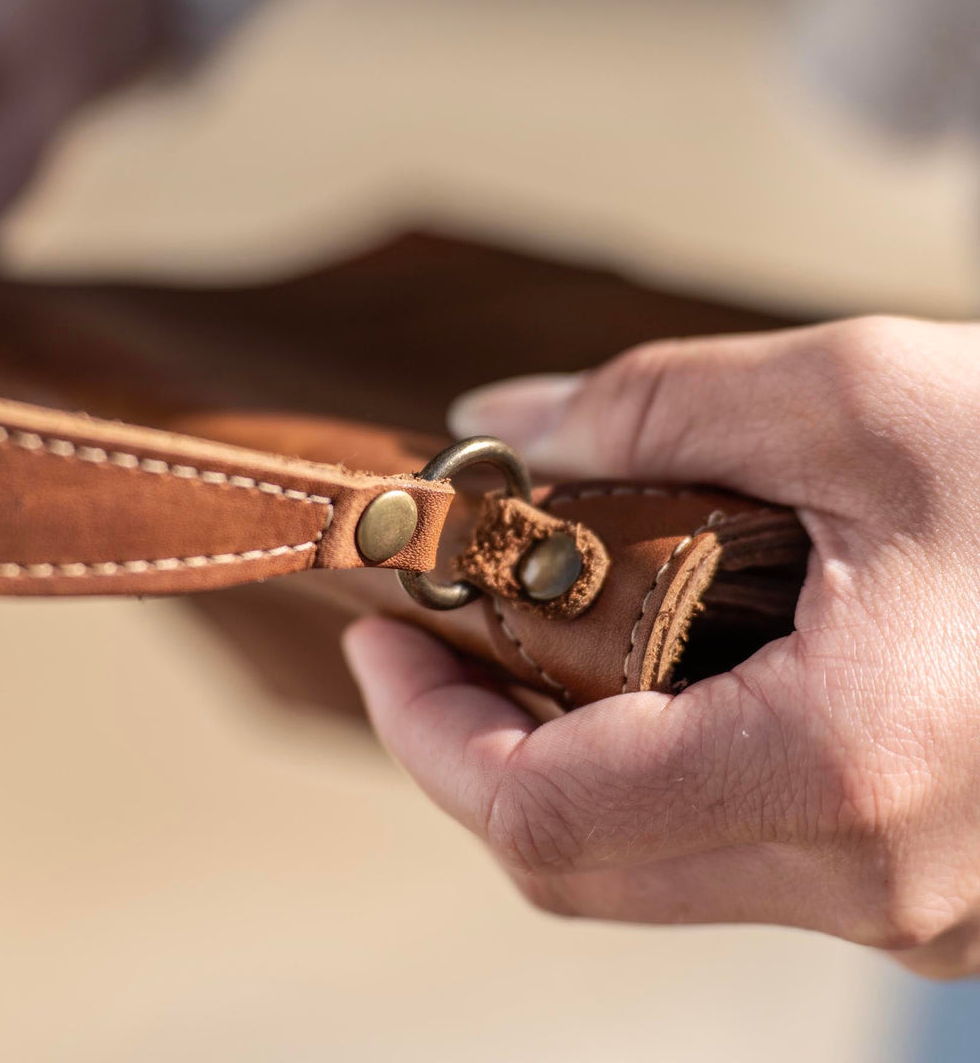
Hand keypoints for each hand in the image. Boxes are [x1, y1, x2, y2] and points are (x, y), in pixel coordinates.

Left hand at [345, 316, 979, 977]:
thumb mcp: (862, 396)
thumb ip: (655, 411)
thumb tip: (502, 425)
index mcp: (846, 770)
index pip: (542, 816)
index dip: (424, 731)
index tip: (380, 633)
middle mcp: (879, 881)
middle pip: (576, 862)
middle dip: (472, 744)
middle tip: (435, 624)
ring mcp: (916, 909)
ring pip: (651, 865)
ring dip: (560, 752)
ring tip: (533, 630)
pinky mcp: (939, 890)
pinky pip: (738, 853)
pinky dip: (655, 766)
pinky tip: (654, 668)